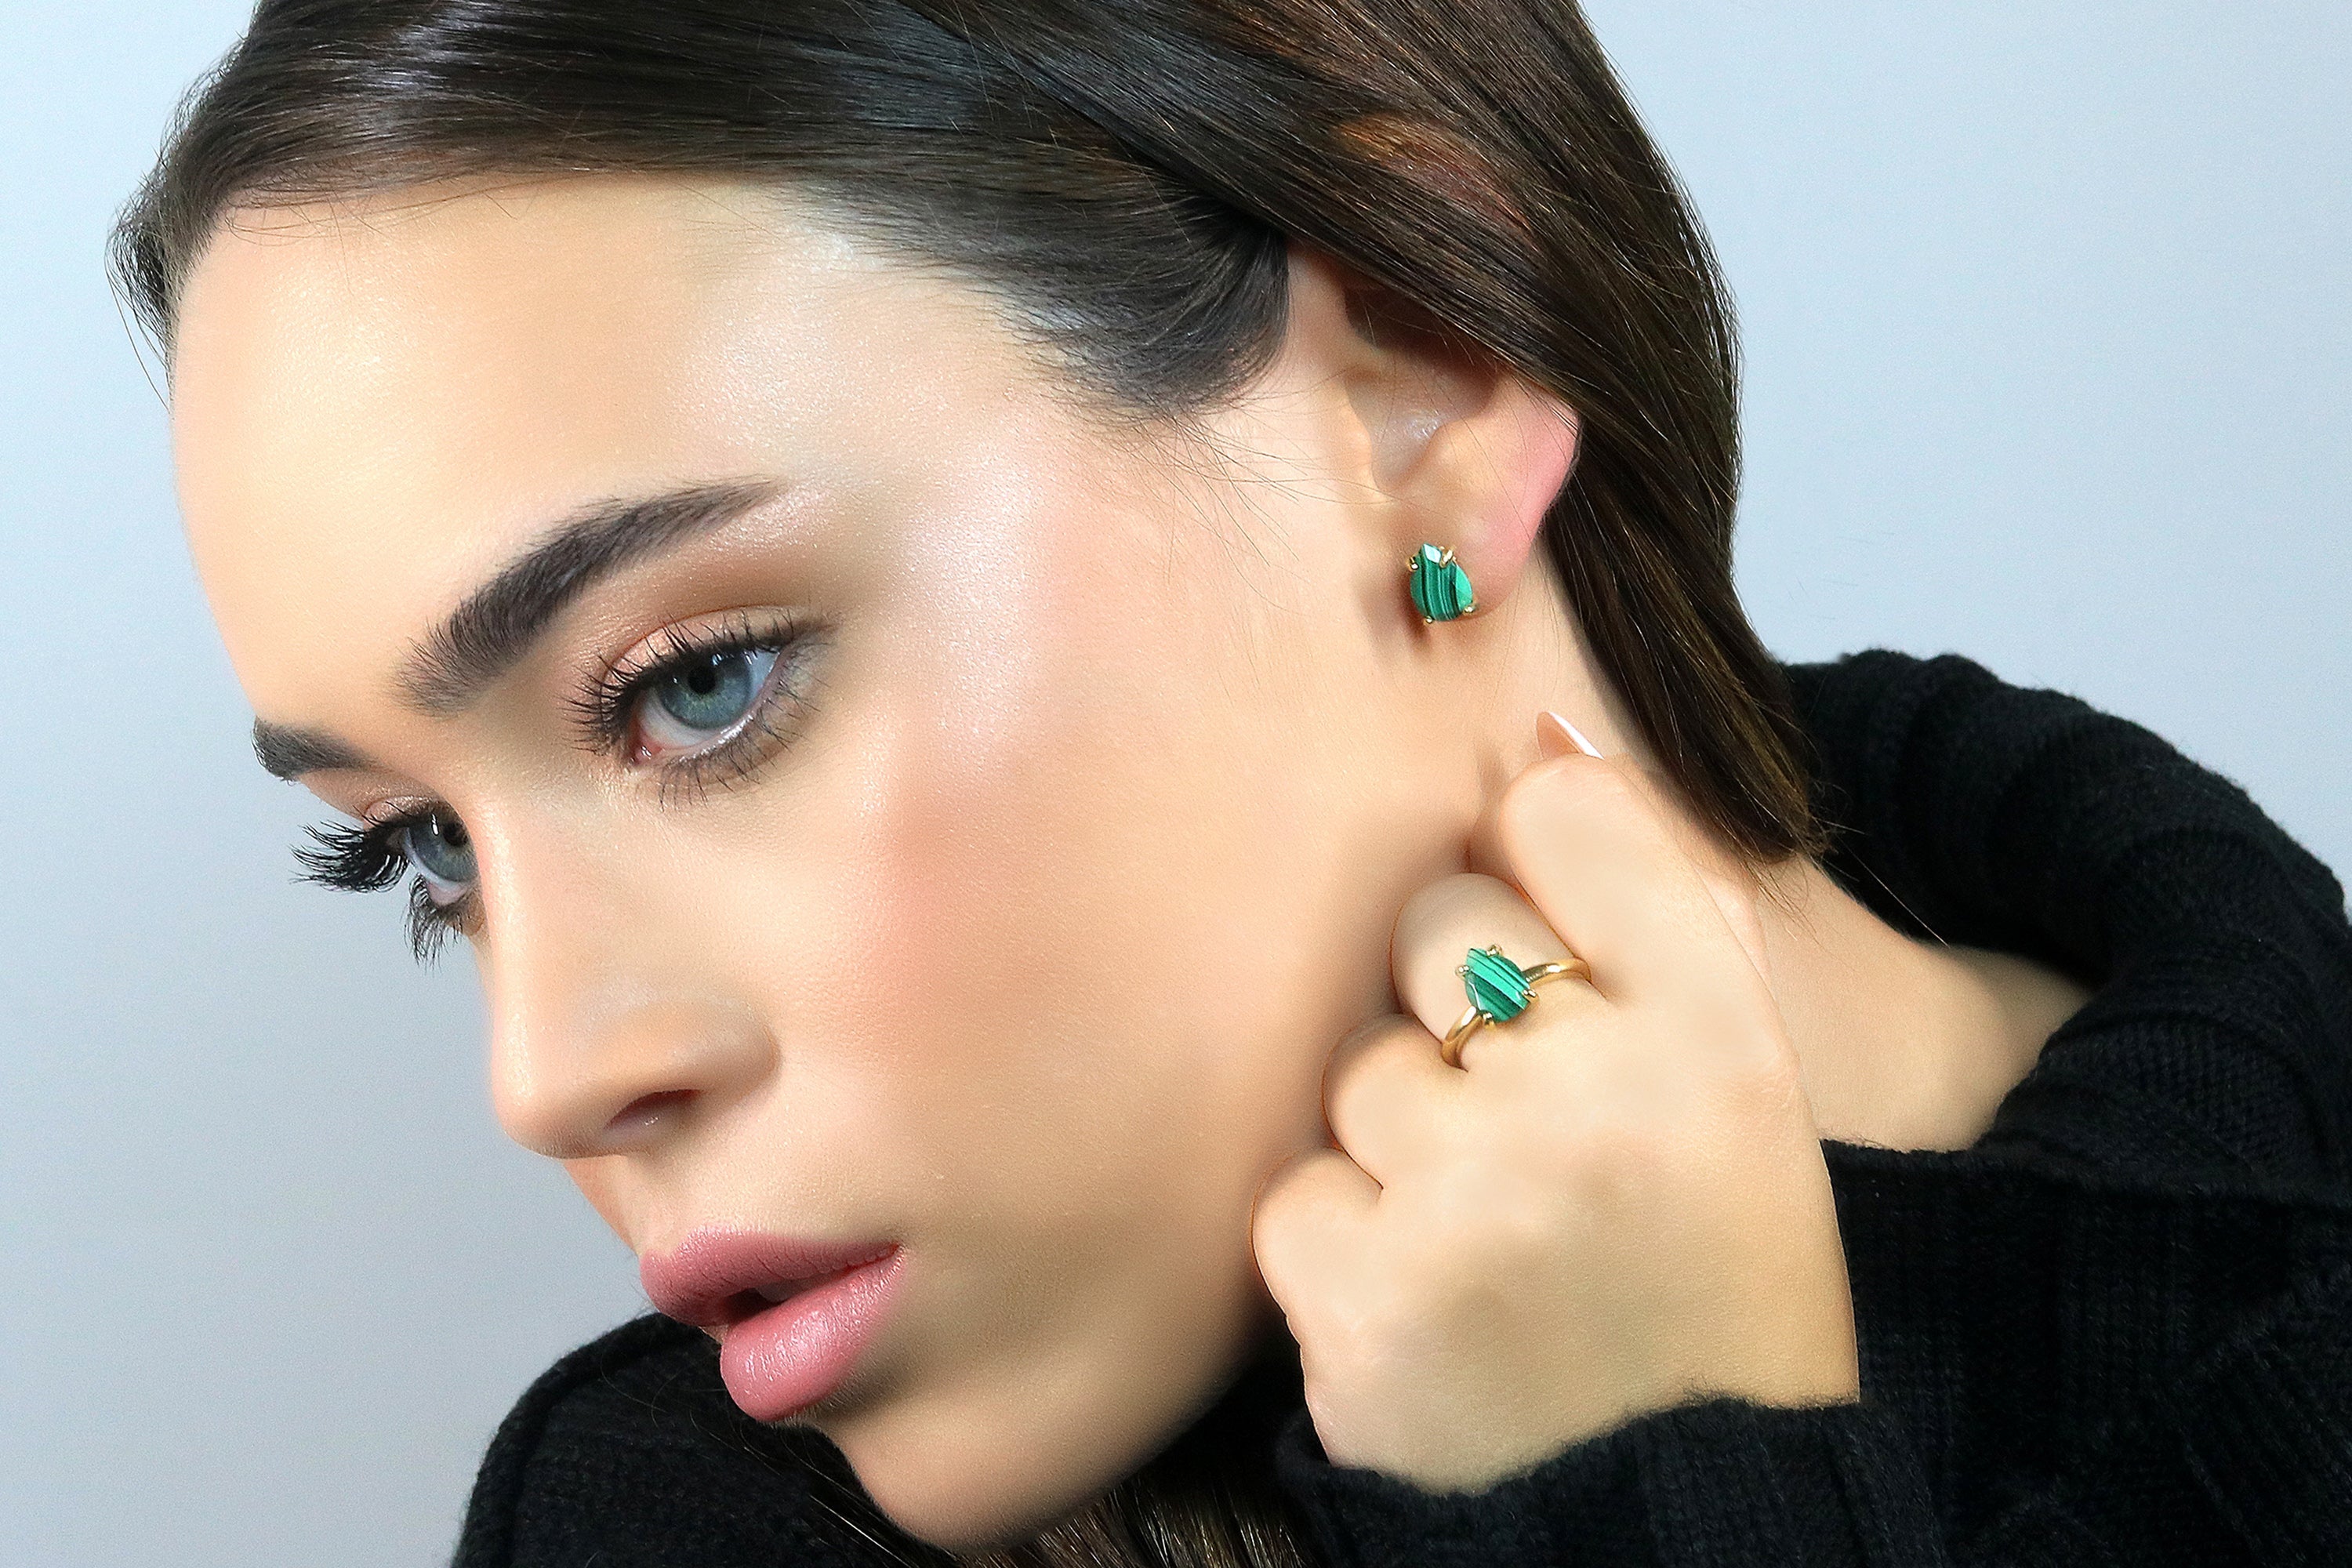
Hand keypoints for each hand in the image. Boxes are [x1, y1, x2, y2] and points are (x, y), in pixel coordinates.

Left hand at [1250, 735, 1858, 1492]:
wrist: (1689, 1516)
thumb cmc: (1708, 1280)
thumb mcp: (1743, 1093)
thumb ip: (1647, 914)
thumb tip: (1537, 732)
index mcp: (1719, 1030)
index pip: (1567, 810)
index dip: (1537, 862)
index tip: (1553, 944)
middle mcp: (1598, 1095)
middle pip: (1434, 921)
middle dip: (1457, 1010)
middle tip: (1534, 1133)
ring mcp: (1473, 1199)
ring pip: (1355, 1065)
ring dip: (1398, 1140)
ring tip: (1487, 1237)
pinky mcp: (1364, 1304)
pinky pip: (1295, 1192)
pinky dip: (1341, 1245)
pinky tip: (1423, 1302)